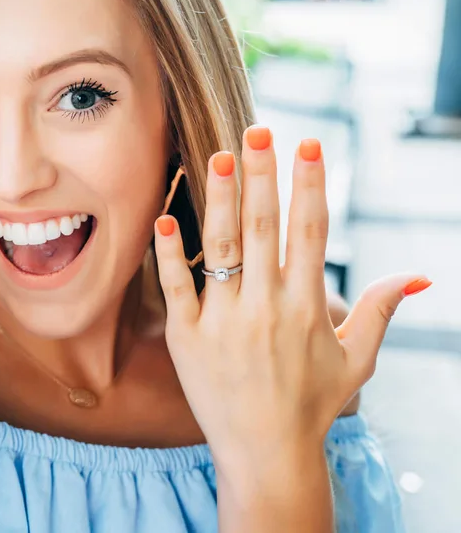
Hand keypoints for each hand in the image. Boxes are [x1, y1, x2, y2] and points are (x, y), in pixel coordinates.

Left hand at [153, 126, 429, 523]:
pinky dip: (170, 255)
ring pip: (222, 249)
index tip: (309, 145)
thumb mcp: (356, 360)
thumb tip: (418, 276)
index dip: (310, 186)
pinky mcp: (187, 338)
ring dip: (220, 200)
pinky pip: (177, 289)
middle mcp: (267, 308)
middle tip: (257, 131)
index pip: (310, 233)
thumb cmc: (312, 404)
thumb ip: (379, 311)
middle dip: (262, 176)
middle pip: (264, 229)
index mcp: (307, 308)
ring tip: (217, 157)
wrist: (266, 452)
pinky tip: (165, 220)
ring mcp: (224, 322)